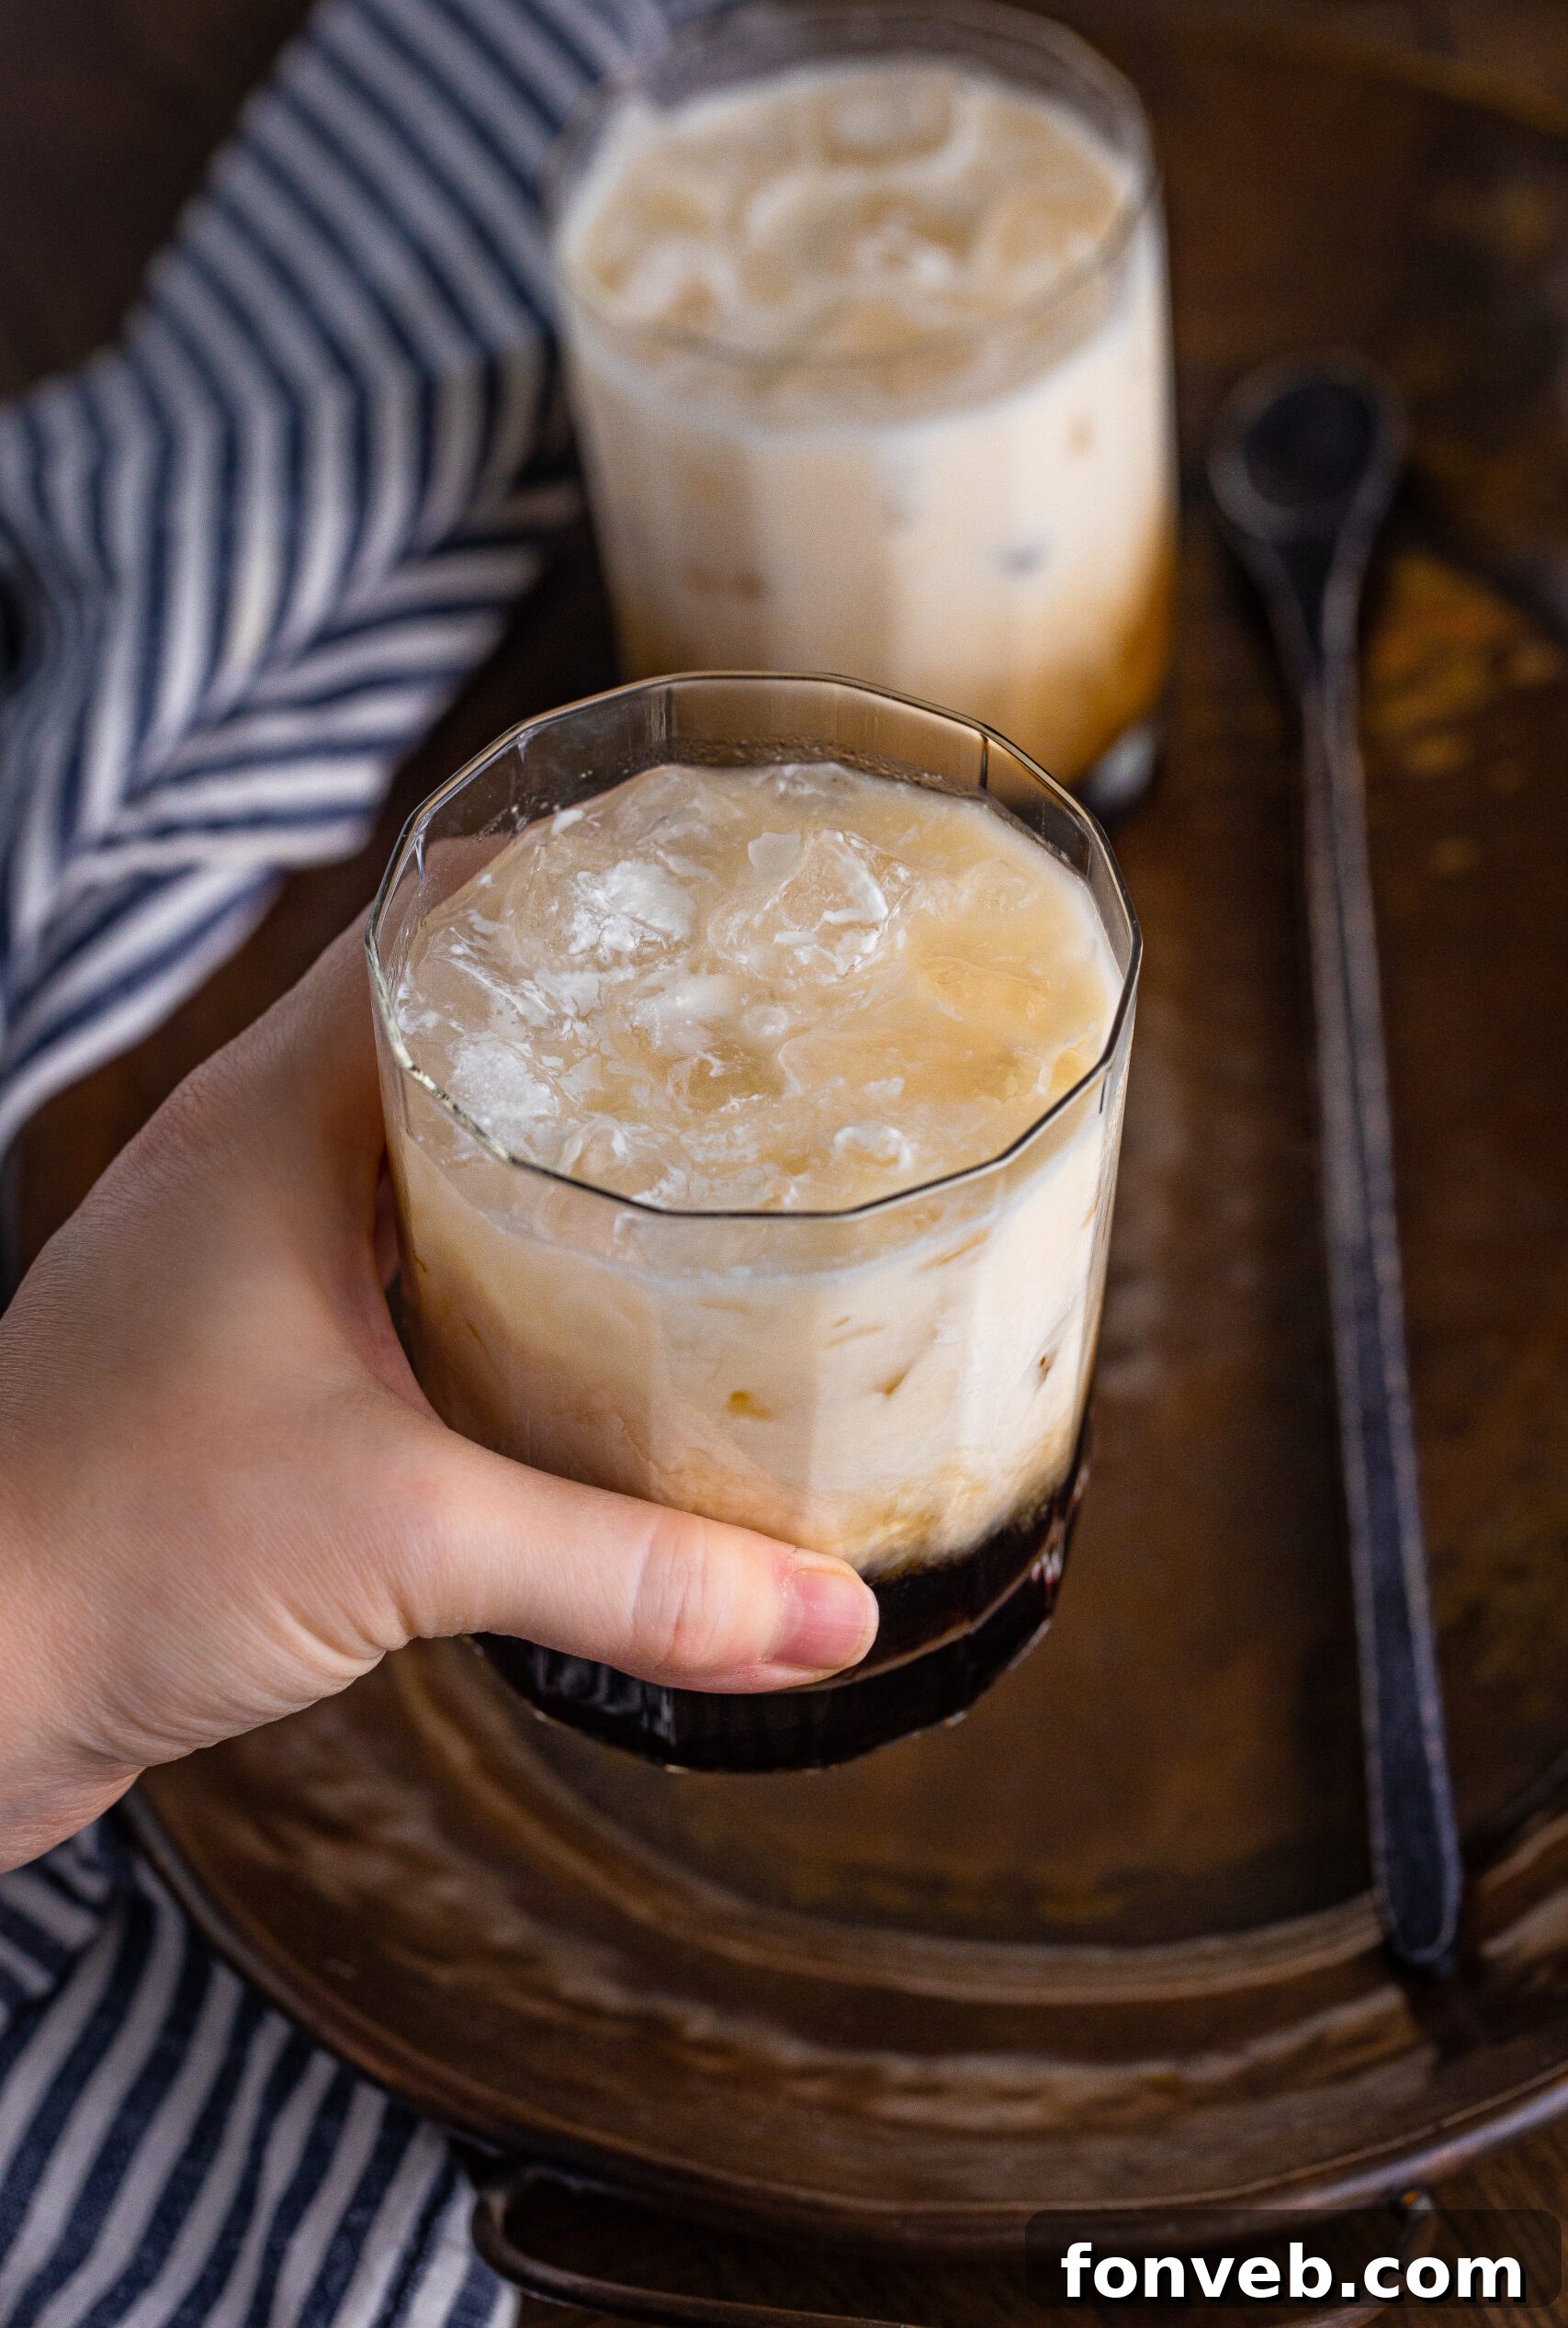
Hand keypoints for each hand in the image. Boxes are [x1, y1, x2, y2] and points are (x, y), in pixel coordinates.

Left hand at [0, 926, 876, 1868]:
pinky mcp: (238, 1349)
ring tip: (704, 1164)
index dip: (577, 884)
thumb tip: (829, 1615)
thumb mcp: (405, 1543)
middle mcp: (250, 1156)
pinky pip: (391, 1254)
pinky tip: (585, 1321)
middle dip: (598, 1019)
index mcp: (273, 1119)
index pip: (435, 918)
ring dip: (546, 1145)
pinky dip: (493, 1260)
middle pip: (448, 1020)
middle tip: (758, 1039)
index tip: (718, 896)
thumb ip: (631, 1575)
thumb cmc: (105, 1557)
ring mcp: (236, 1251)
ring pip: (421, 1143)